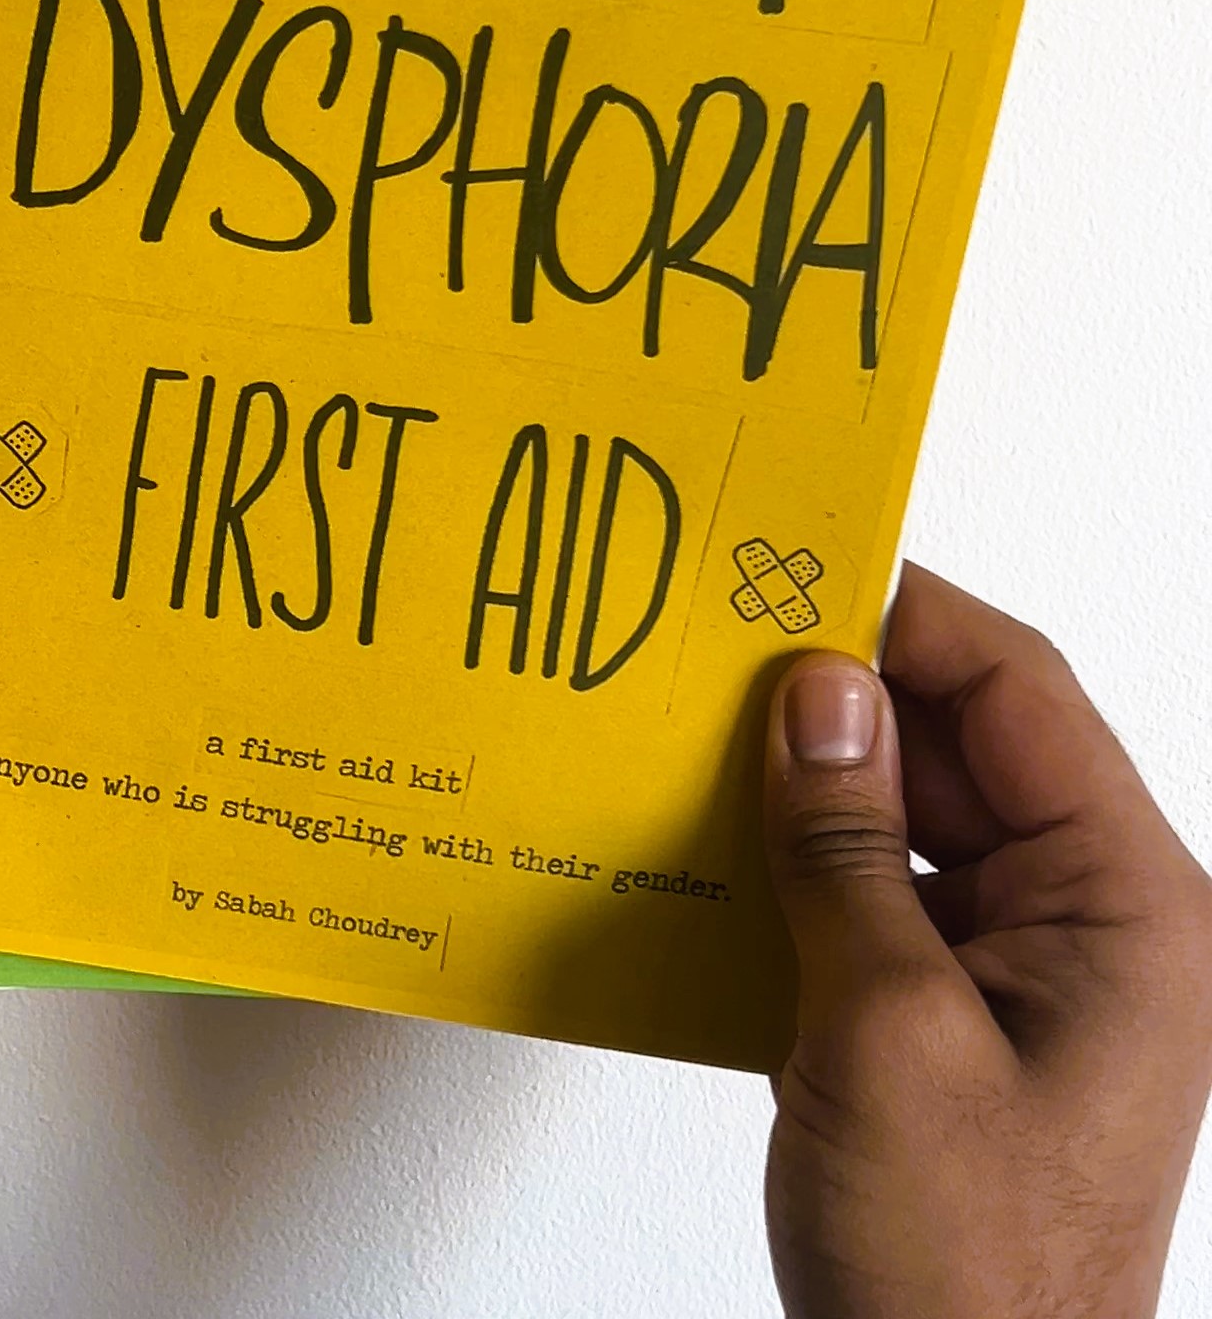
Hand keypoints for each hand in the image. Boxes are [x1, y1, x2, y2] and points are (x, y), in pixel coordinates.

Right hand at [762, 563, 1211, 1317]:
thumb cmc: (964, 1269)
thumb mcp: (887, 1032)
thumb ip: (846, 847)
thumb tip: (814, 692)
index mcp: (1128, 907)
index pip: (1018, 693)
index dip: (905, 617)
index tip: (789, 573)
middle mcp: (1094, 922)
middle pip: (960, 743)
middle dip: (836, 699)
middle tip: (709, 656)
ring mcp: (1027, 970)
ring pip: (911, 813)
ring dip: (807, 784)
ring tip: (693, 745)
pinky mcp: (960, 1012)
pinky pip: (881, 889)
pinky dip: (800, 863)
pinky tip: (715, 854)